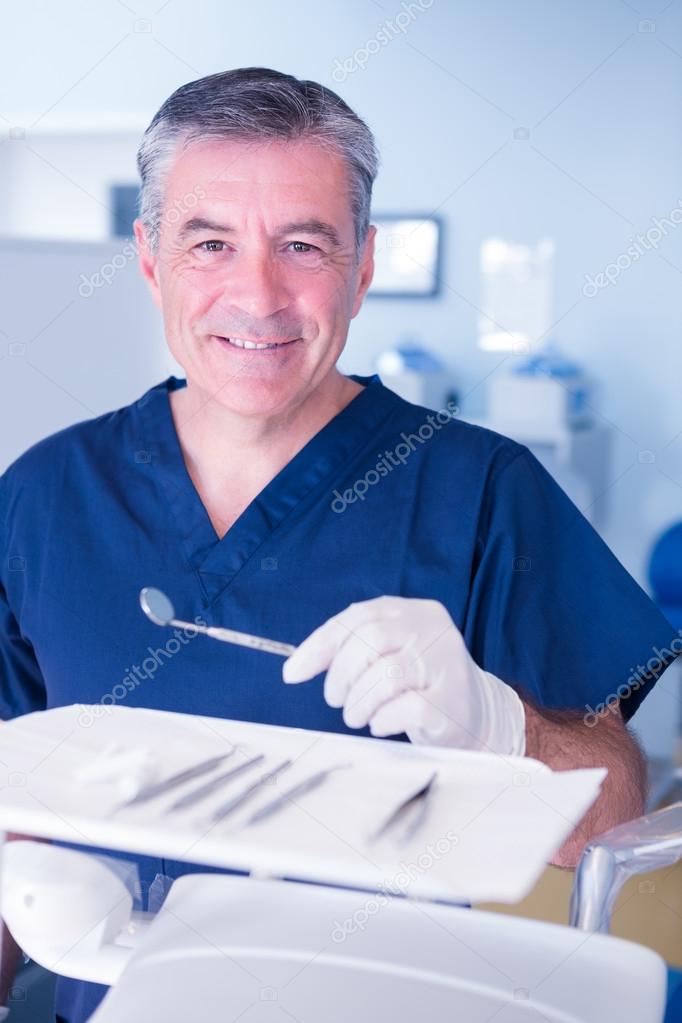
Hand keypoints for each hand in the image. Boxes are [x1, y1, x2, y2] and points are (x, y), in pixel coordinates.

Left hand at [283, 596, 525, 755]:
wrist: (476, 716)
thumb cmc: (419, 683)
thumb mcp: (389, 653)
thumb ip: (351, 649)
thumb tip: (296, 666)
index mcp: (415, 611)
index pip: (359, 616)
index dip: (321, 644)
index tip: (293, 672)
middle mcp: (434, 630)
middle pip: (370, 641)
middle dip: (340, 675)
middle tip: (336, 699)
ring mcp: (446, 664)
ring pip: (384, 676)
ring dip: (358, 703)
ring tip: (357, 715)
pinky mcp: (450, 701)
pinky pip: (403, 708)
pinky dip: (381, 719)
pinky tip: (382, 723)